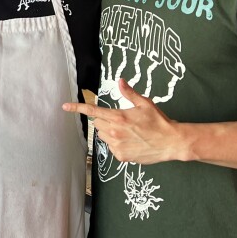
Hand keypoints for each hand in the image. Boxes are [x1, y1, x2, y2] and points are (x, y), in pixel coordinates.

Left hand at [63, 78, 188, 163]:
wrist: (171, 142)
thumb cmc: (159, 121)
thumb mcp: (145, 103)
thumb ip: (129, 93)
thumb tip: (120, 81)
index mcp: (119, 117)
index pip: (93, 111)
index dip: (77, 108)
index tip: (65, 106)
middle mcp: (115, 132)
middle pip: (98, 124)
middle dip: (105, 120)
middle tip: (121, 120)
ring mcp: (117, 146)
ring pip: (103, 136)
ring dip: (110, 132)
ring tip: (128, 131)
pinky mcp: (121, 156)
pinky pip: (111, 148)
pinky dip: (117, 144)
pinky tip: (130, 141)